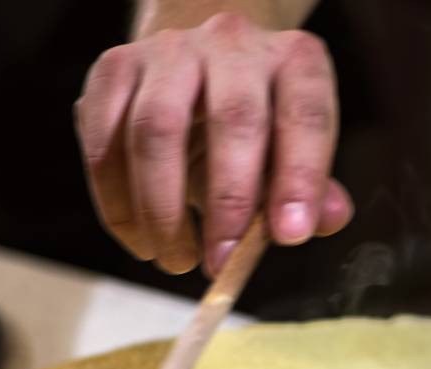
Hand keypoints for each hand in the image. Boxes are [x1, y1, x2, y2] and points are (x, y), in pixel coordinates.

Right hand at [76, 12, 351, 276]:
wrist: (197, 70)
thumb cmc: (256, 130)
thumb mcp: (293, 154)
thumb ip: (315, 190)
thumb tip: (325, 220)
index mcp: (293, 61)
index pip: (306, 115)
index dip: (300, 178)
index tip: (289, 237)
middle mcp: (233, 43)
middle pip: (233, 117)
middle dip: (228, 201)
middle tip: (221, 264)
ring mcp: (169, 50)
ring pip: (155, 129)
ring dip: (162, 210)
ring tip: (176, 261)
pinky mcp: (114, 68)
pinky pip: (105, 141)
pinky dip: (118, 203)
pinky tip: (141, 240)